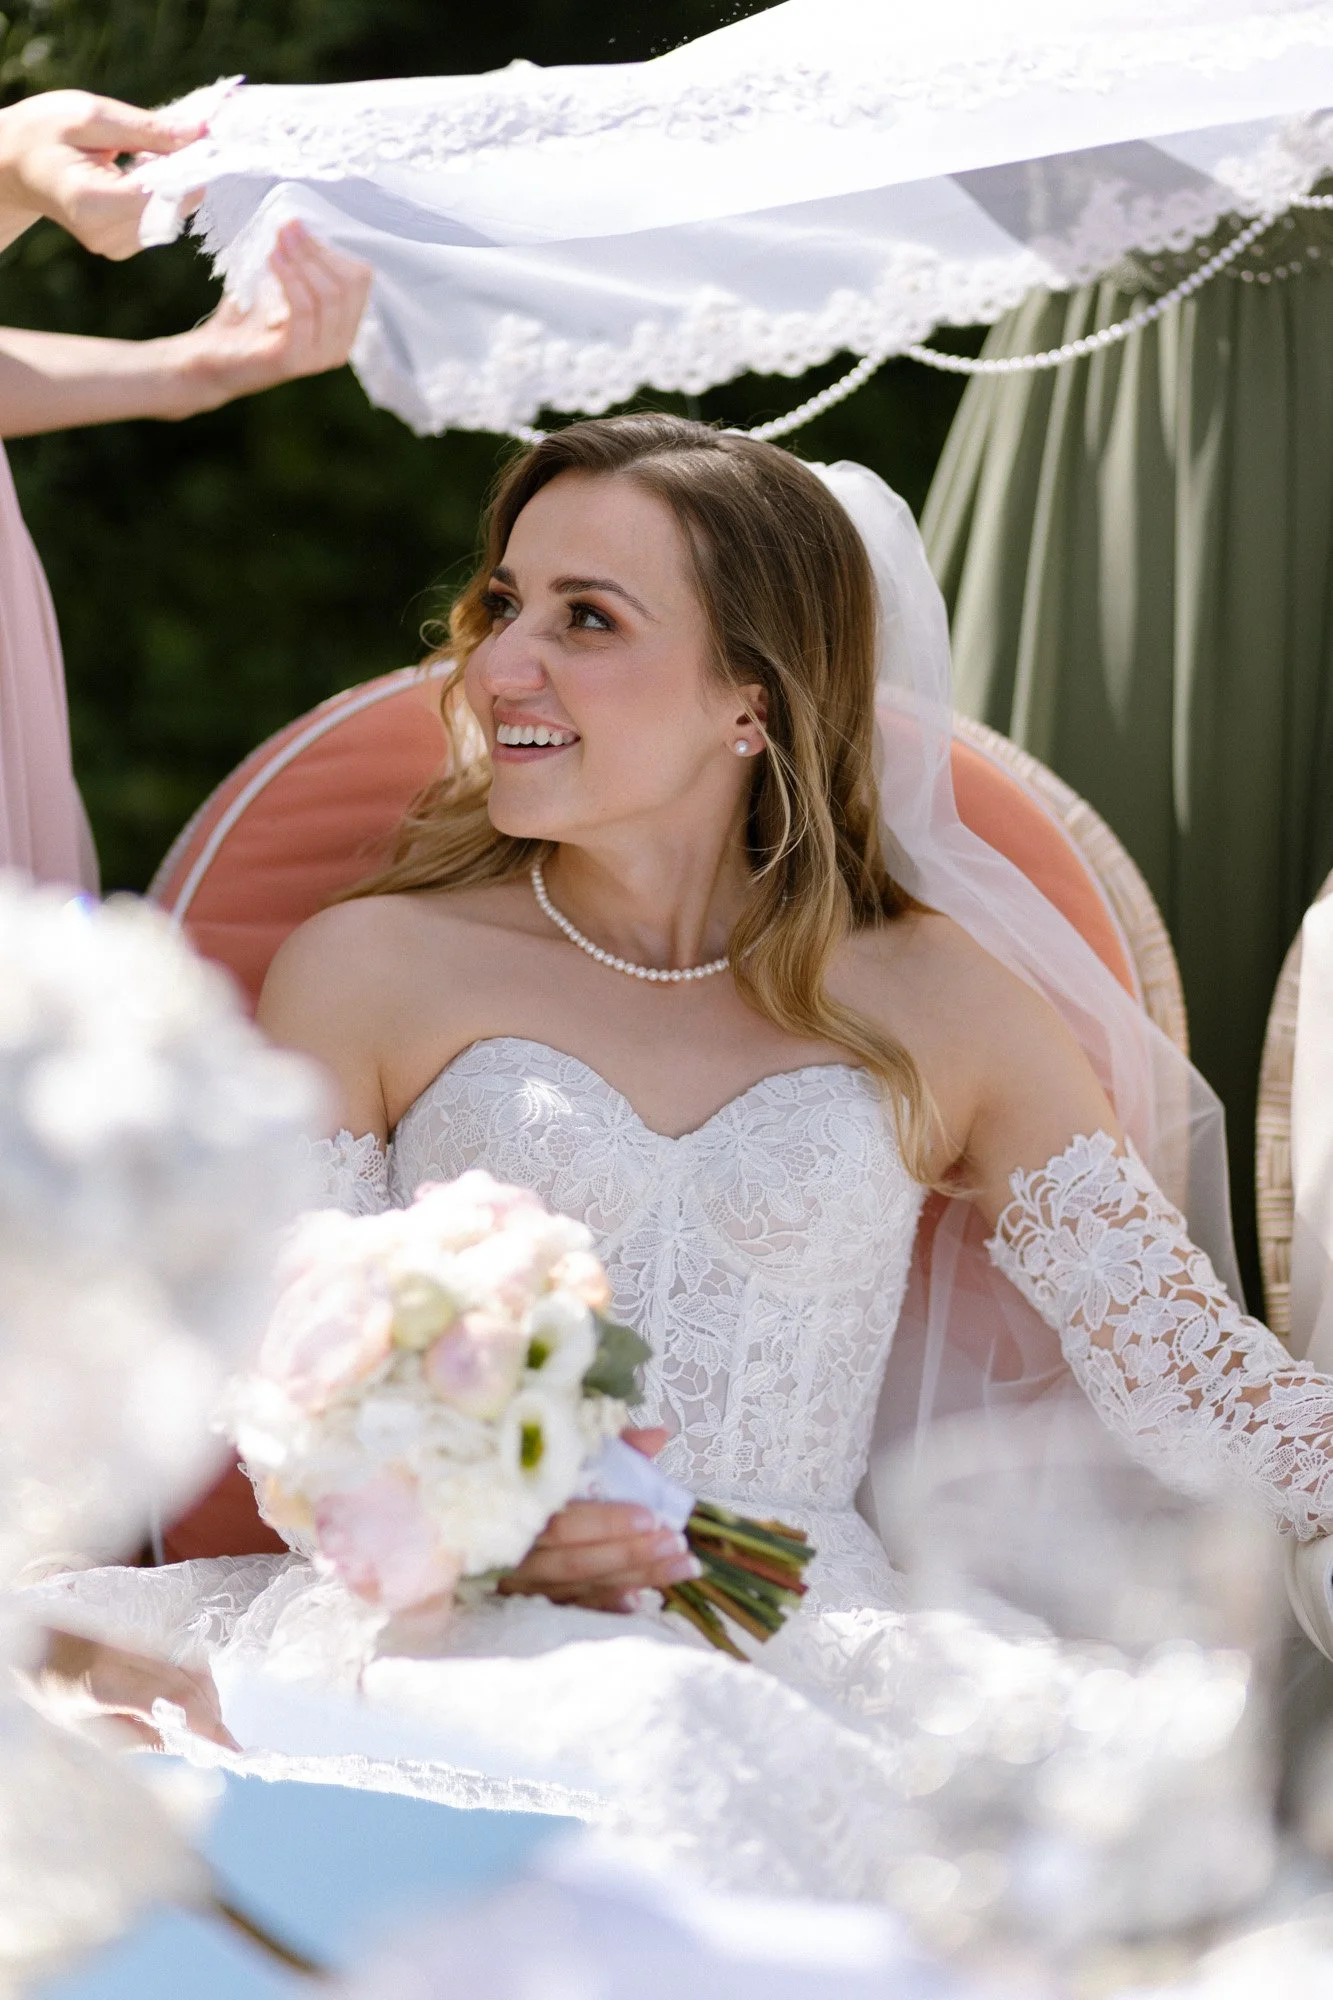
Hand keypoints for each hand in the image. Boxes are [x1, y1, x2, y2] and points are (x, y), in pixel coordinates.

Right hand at [0, 90, 204, 256]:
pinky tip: (138, 173)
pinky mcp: (122, 247)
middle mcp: (106, 236)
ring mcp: (114, 247)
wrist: (15, 165)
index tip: (198, 138)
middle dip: (181, 172)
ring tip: (141, 154)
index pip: (161, 193)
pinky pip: (160, 220)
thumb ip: (147, 128)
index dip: (187, 165)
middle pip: (171, 207)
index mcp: (92, 203)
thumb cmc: (45, 133)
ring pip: (171, 215)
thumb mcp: (91, 117)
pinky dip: (161, 194)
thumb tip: (200, 133)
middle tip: (169, 138)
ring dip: (171, 182)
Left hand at [34, 1627, 238, 1751]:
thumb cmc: (51, 1692)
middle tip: (224, 1745)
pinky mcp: (143, 1633)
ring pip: (190, 1665)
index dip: (203, 1723)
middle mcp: (124, 1654)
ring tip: (212, 1728)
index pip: (167, 1701)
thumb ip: (134, 1736)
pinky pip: (182, 1656)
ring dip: (210, 1697)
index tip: (228, 1748)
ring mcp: (136, 1639)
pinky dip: (198, 1681)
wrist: (33, 1637)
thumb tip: (181, 1744)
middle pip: (187, 1681)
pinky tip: (198, 1703)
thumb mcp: (82, 1729)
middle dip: (213, 1714)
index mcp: (99, 1683)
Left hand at [166, 220, 373, 414]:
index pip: (359, 282)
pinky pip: (304, 310)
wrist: (211, 359)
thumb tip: (304, 219)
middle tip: (289, 227)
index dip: (332, 249)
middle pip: (348, 287)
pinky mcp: (296, 360)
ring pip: (329, 296)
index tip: (300, 225)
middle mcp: (339, 348)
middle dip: (317, 250)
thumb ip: (300, 263)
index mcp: (343, 329)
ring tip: (279, 238)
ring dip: (303, 260)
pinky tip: (273, 258)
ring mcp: (319, 358)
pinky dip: (290, 278)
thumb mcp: (280, 285)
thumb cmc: (245, 319)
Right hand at [499, 1427, 700, 1613]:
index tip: (651, 1517)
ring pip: (580, 1587)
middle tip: (676, 1542)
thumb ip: (613, 1446)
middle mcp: (518, 1549)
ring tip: (680, 1566)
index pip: (565, 1523)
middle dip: (631, 1554)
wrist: (480, 1510)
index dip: (608, 1523)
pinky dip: (606, 1605)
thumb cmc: (537, 1475)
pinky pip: (571, 1609)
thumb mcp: (571, 1454)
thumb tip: (660, 1435)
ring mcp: (521, 1581)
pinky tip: (639, 1601)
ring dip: (633, 1578)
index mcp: (522, 1505)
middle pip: (576, 1561)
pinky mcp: (527, 1603)